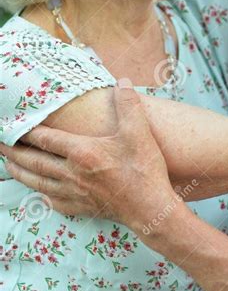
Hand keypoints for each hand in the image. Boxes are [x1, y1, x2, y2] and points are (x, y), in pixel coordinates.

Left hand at [0, 84, 178, 232]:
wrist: (150, 208)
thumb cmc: (144, 170)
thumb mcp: (138, 132)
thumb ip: (128, 104)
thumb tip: (122, 82)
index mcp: (83, 152)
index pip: (46, 139)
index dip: (27, 130)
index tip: (14, 124)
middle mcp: (72, 173)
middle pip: (33, 160)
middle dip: (13, 151)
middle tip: (0, 143)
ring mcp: (73, 192)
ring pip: (37, 181)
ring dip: (19, 171)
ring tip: (8, 163)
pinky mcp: (79, 207)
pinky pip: (51, 199)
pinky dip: (38, 192)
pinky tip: (37, 189)